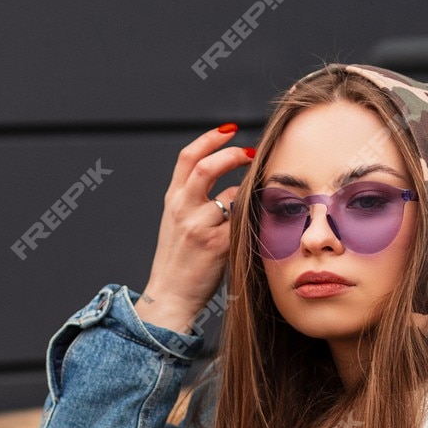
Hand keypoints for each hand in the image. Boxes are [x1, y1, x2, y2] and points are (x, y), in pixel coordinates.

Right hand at [136, 124, 252, 336]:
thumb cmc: (179, 262)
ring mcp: (198, 226)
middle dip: (233, 154)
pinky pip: (241, 222)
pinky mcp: (216, 245)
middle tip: (252, 154)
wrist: (170, 297)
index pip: (188, 157)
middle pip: (207, 166)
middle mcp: (182, 209)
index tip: (230, 131)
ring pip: (231, 195)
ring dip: (248, 195)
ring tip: (257, 199)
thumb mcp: (177, 223)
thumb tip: (231, 182)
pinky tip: (258, 222)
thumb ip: (195, 200)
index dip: (210, 138)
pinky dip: (252, 219)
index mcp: (172, 200)